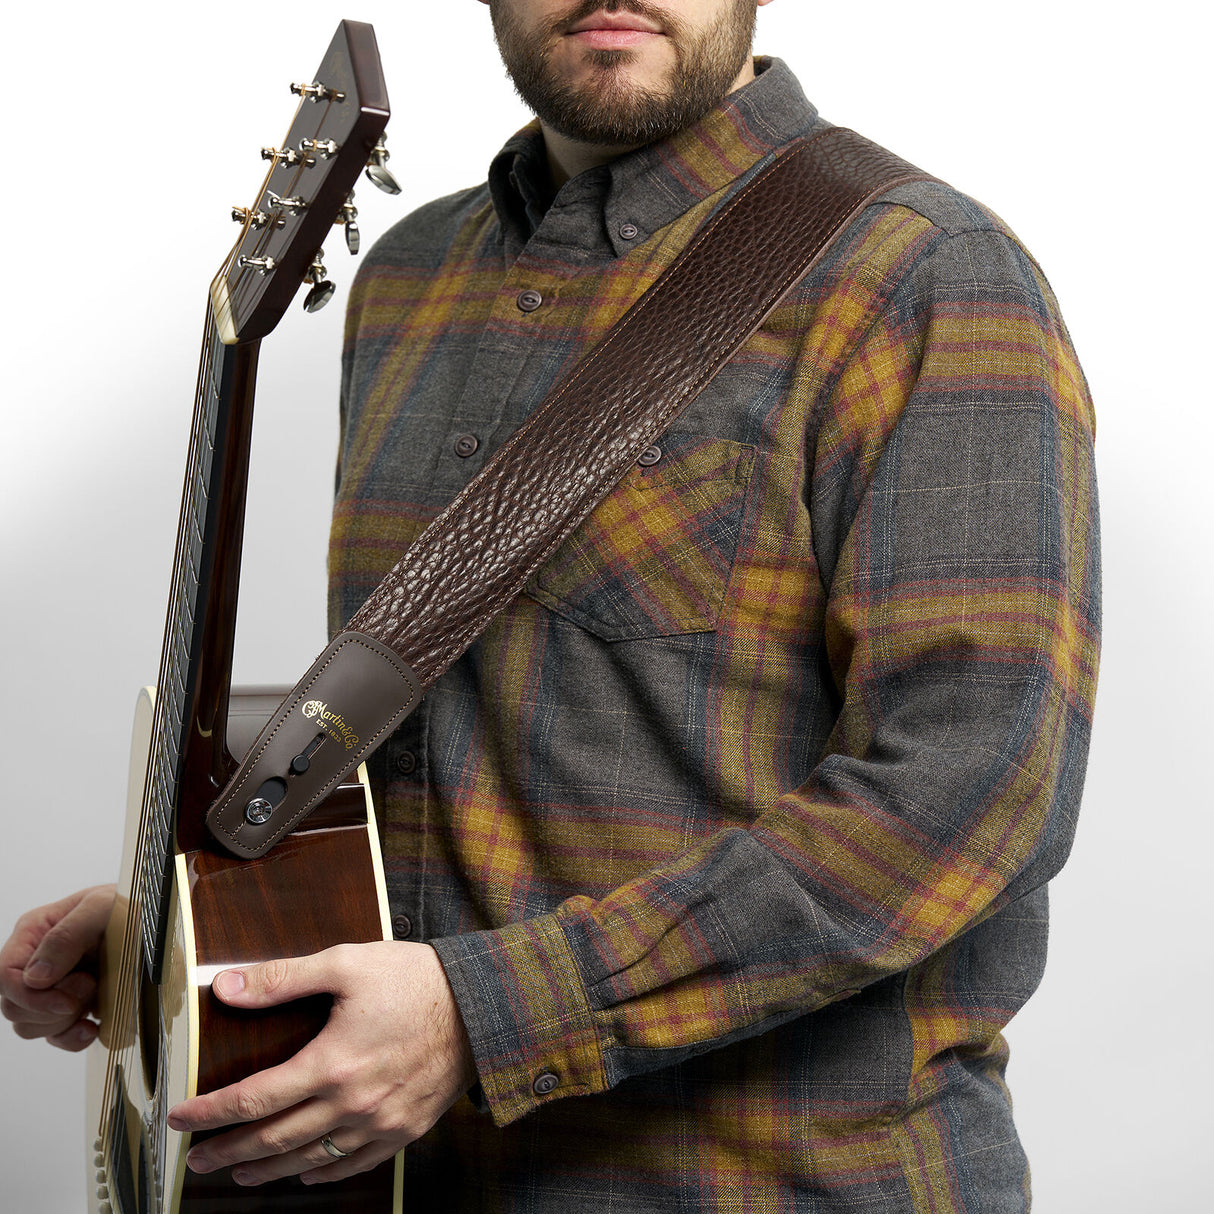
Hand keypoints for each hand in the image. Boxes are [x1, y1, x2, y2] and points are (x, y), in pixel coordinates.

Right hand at [0, 884, 115, 1050]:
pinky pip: (58, 1037)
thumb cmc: (128, 904)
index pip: (6, 976)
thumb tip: (36, 977)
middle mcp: (37, 962)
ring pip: (31, 1026)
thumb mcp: (102, 906)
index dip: (31, 997)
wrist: (155, 921)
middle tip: (91, 985)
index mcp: (34, 933)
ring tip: (96, 994)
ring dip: (65, 1021)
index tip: (67, 1002)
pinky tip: (94, 1027)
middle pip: (15, 1007)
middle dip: (53, 1008)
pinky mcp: (72, 1007)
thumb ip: (67, 935)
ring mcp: (53, 988)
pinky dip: (74, 1038)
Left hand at [167, 941, 476, 1185]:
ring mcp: (379, 1123)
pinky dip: (321, 1174)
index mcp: (332, 1062)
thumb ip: (283, 978)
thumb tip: (228, 987)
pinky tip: (304, 1173)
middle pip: (273, 1140)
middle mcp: (352, 1103)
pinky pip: (353, 1165)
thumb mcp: (347, 962)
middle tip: (197, 1158)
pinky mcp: (404, 1130)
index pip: (253, 1098)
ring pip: (308, 1160)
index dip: (210, 1112)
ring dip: (266, 1171)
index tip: (181, 1118)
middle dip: (227, 1152)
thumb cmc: (416, 979)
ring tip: (238, 1173)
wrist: (482, 1004)